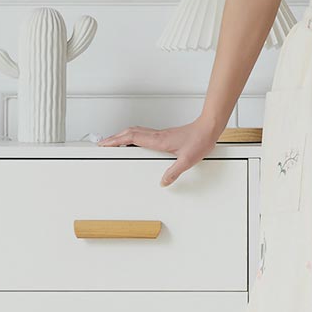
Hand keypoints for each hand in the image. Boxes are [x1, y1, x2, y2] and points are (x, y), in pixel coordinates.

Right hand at [97, 118, 220, 185]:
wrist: (208, 129)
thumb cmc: (199, 140)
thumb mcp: (187, 161)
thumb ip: (173, 172)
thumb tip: (163, 182)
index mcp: (158, 141)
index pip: (131, 138)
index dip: (115, 141)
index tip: (104, 144)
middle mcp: (157, 135)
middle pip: (129, 132)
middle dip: (114, 138)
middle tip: (103, 143)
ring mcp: (160, 134)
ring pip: (136, 131)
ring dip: (122, 136)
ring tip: (114, 142)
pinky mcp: (165, 135)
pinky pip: (144, 134)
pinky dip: (133, 137)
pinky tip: (135, 143)